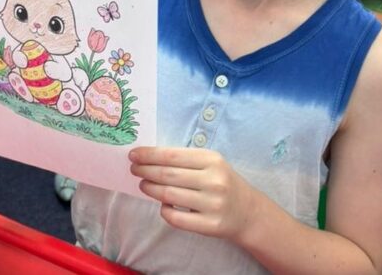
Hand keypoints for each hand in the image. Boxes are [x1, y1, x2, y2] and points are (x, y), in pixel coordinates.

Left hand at [129, 146, 255, 240]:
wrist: (248, 211)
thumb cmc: (223, 182)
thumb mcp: (211, 163)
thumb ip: (185, 160)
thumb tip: (149, 157)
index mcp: (212, 160)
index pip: (172, 156)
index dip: (149, 155)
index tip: (133, 154)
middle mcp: (214, 181)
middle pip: (168, 175)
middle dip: (145, 170)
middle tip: (133, 169)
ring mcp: (212, 204)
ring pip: (169, 196)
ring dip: (150, 189)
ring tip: (143, 184)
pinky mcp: (210, 225)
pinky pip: (176, 218)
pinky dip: (164, 210)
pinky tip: (162, 204)